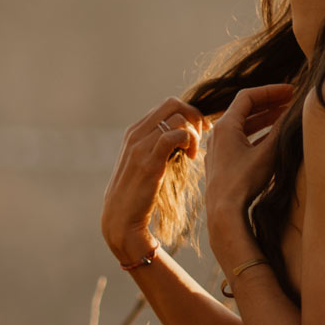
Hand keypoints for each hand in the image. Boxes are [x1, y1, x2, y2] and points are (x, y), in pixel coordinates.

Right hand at [101, 97, 208, 261]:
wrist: (120, 220)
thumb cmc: (139, 193)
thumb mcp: (146, 162)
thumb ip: (159, 145)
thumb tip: (183, 133)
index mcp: (135, 131)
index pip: (168, 105)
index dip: (190, 113)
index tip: (202, 129)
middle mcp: (136, 134)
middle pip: (173, 104)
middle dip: (194, 116)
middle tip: (203, 136)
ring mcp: (140, 146)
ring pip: (177, 117)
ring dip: (193, 132)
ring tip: (194, 152)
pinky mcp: (148, 161)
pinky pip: (174, 135)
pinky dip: (189, 140)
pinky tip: (191, 157)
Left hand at [204, 84, 292, 253]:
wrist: (224, 212)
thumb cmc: (243, 181)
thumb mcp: (268, 152)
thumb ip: (281, 130)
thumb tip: (295, 111)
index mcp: (225, 126)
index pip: (248, 96)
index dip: (271, 91)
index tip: (290, 90)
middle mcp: (218, 134)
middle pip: (245, 109)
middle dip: (269, 103)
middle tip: (290, 100)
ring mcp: (219, 149)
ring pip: (243, 126)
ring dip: (264, 119)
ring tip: (284, 115)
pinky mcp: (222, 163)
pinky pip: (241, 140)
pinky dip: (258, 135)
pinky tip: (272, 138)